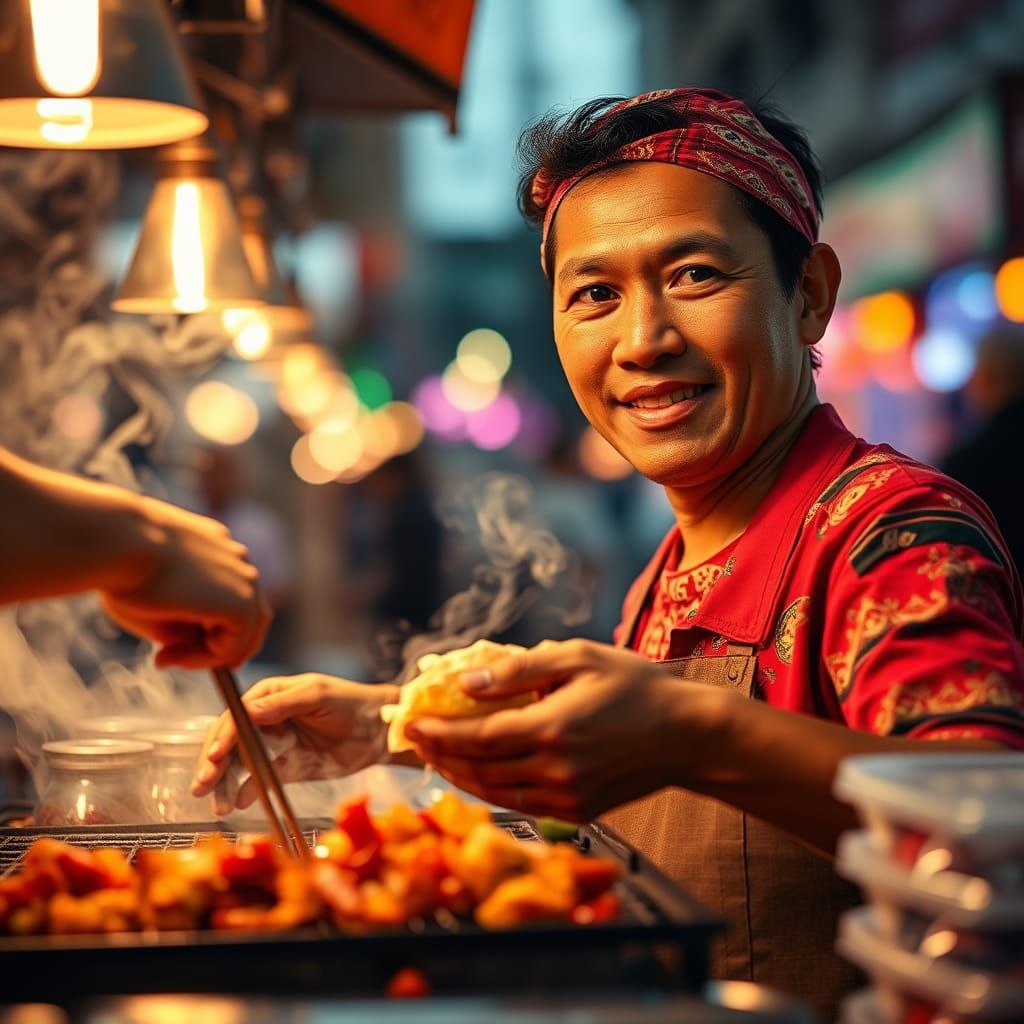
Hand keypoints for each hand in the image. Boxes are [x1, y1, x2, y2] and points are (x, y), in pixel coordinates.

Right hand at [99, 496, 270, 668]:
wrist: (119, 542)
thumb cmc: (123, 566)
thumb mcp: (157, 598)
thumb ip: (184, 622)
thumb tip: (192, 649)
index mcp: (219, 547)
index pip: (232, 594)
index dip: (206, 627)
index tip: (167, 642)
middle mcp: (237, 559)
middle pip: (250, 614)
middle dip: (219, 644)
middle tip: (180, 660)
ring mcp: (246, 578)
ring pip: (245, 632)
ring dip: (210, 654)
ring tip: (167, 657)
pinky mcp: (243, 602)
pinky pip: (236, 644)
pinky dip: (208, 659)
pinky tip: (172, 655)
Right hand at [190, 674, 397, 807]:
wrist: (379, 730)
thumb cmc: (350, 702)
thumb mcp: (318, 695)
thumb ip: (284, 704)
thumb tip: (250, 710)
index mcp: (269, 695)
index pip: (237, 716)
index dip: (224, 735)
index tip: (215, 756)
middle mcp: (266, 720)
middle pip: (231, 741)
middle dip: (214, 763)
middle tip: (203, 784)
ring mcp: (274, 745)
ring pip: (240, 763)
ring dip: (226, 782)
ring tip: (217, 803)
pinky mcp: (286, 768)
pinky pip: (260, 780)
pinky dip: (247, 791)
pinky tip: (238, 803)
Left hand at [404, 638, 725, 821]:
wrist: (687, 735)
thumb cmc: (636, 686)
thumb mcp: (579, 658)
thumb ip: (518, 670)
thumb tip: (466, 681)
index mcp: (552, 728)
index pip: (476, 737)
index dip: (437, 733)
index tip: (411, 723)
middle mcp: (555, 770)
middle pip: (478, 769)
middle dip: (440, 754)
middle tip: (417, 738)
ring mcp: (567, 797)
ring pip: (494, 792)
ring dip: (460, 775)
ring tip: (439, 755)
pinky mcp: (578, 812)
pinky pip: (520, 805)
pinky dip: (492, 789)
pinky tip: (481, 771)